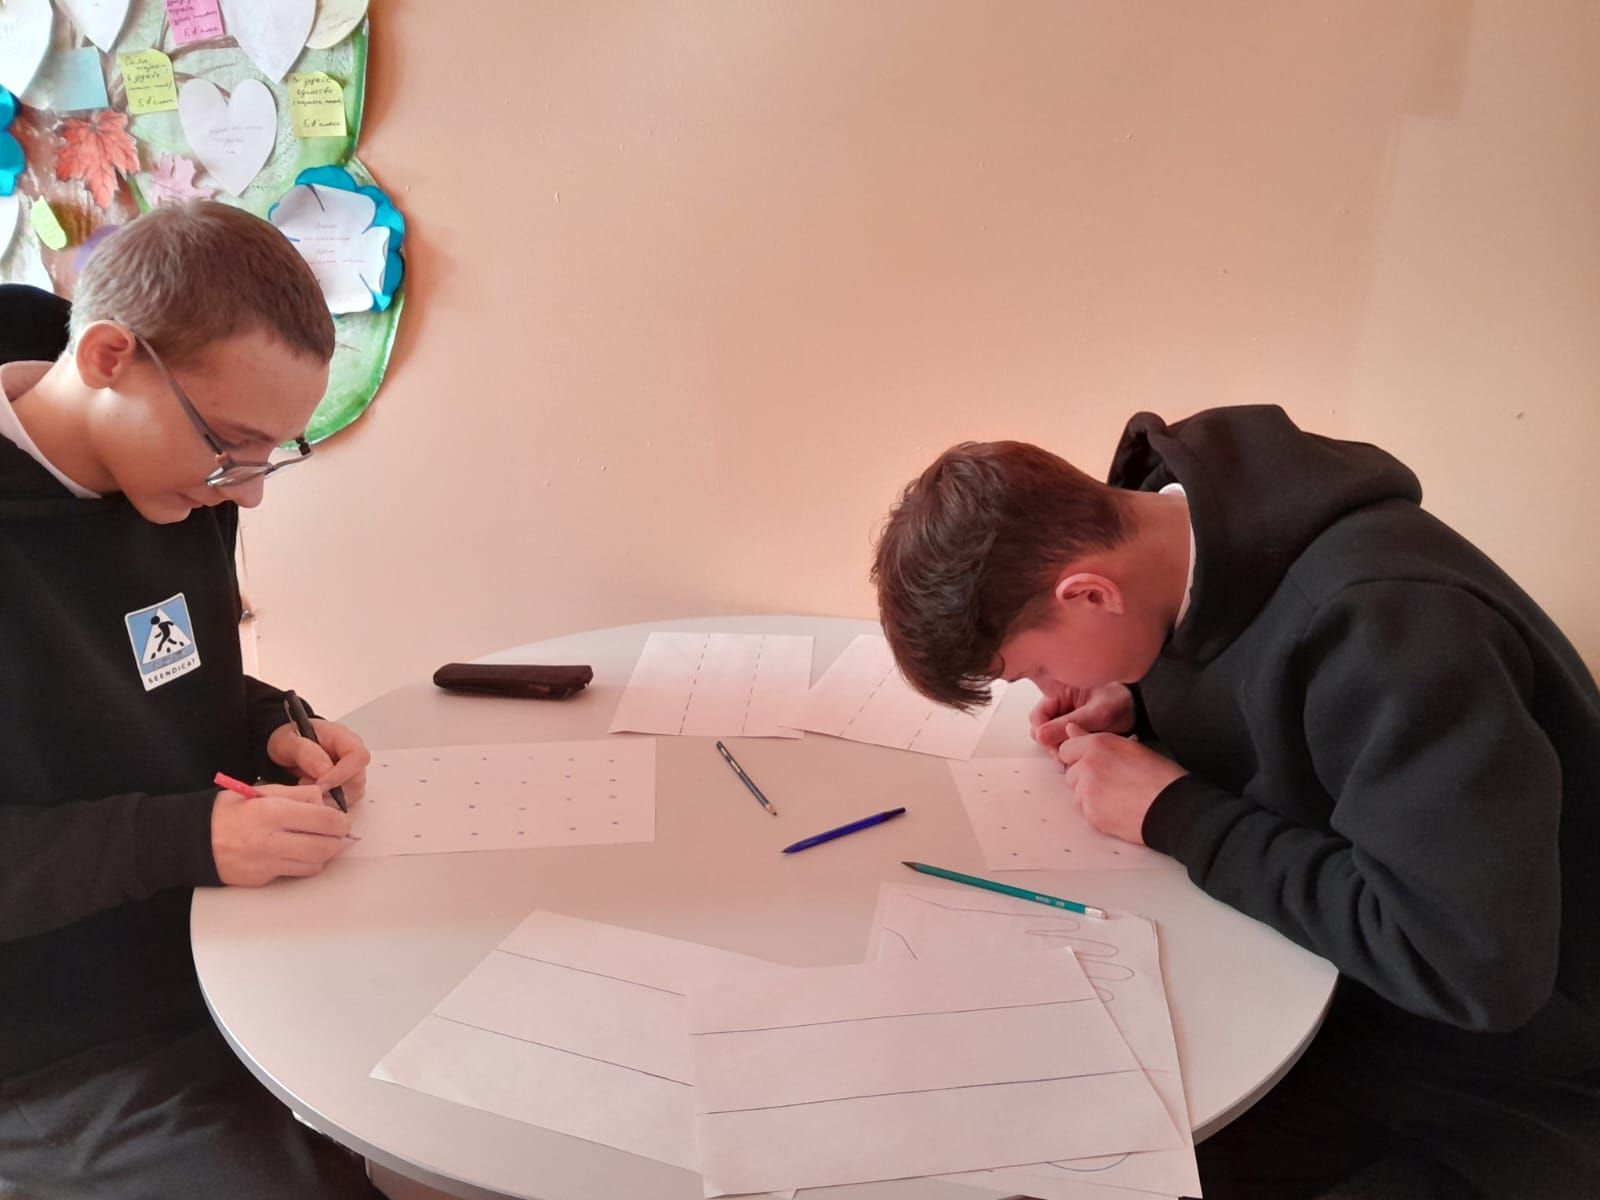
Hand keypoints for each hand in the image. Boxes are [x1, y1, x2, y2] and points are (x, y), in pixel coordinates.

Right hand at [211, 783, 352, 886]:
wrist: (191, 840)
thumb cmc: (227, 811)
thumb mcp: (261, 791)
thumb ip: (297, 795)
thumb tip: (325, 803)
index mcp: (273, 812)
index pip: (325, 820)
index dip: (340, 820)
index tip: (339, 818)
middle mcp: (272, 841)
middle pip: (326, 846)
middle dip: (338, 839)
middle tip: (336, 832)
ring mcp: (267, 864)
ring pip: (316, 864)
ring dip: (324, 853)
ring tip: (318, 841)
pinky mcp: (262, 879)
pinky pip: (296, 873)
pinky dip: (306, 864)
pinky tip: (299, 852)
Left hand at [266, 718, 370, 803]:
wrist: (285, 748)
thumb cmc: (288, 741)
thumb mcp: (288, 742)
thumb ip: (306, 752)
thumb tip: (325, 770)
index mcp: (343, 737)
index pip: (358, 757)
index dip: (342, 773)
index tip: (319, 783)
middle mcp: (353, 756)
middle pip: (357, 780)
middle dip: (331, 790)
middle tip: (305, 785)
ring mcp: (351, 773)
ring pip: (351, 795)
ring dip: (326, 798)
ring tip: (304, 786)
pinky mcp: (346, 788)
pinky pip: (342, 802)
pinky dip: (324, 803)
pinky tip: (310, 794)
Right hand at [1031, 683, 1134, 749]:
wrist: (1140, 708)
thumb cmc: (1121, 702)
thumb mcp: (1095, 714)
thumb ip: (1067, 724)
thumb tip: (1041, 736)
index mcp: (1061, 691)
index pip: (1038, 715)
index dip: (1042, 733)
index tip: (1053, 746)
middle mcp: (1061, 703)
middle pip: (1042, 728)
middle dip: (1051, 743)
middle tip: (1065, 755)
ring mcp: (1067, 716)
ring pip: (1051, 736)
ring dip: (1060, 747)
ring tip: (1076, 754)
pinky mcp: (1074, 726)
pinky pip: (1063, 740)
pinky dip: (1069, 748)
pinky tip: (1081, 752)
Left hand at [1056, 724, 1186, 844]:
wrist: (1173, 807)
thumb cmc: (1160, 776)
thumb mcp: (1129, 748)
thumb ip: (1092, 739)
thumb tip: (1070, 729)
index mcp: (1098, 743)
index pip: (1066, 749)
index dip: (1080, 758)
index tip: (1094, 765)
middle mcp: (1088, 764)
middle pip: (1070, 773)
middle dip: (1085, 779)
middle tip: (1113, 783)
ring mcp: (1087, 789)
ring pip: (1076, 793)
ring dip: (1090, 796)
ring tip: (1118, 797)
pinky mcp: (1091, 812)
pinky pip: (1085, 811)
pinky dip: (1097, 812)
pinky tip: (1118, 809)